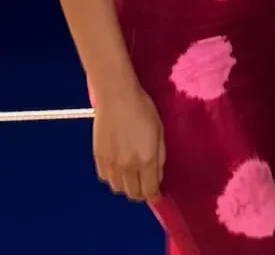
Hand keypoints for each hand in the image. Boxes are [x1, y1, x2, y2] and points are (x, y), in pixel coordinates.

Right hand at [92, 84, 165, 201]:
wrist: (117, 97)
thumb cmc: (143, 109)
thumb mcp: (159, 131)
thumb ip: (160, 157)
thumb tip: (158, 176)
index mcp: (146, 159)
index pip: (149, 190)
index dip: (154, 194)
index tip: (157, 192)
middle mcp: (127, 166)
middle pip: (133, 193)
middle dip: (141, 192)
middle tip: (145, 183)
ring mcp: (111, 164)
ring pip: (118, 189)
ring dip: (126, 186)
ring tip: (132, 175)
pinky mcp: (98, 159)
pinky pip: (106, 178)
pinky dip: (113, 177)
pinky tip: (118, 166)